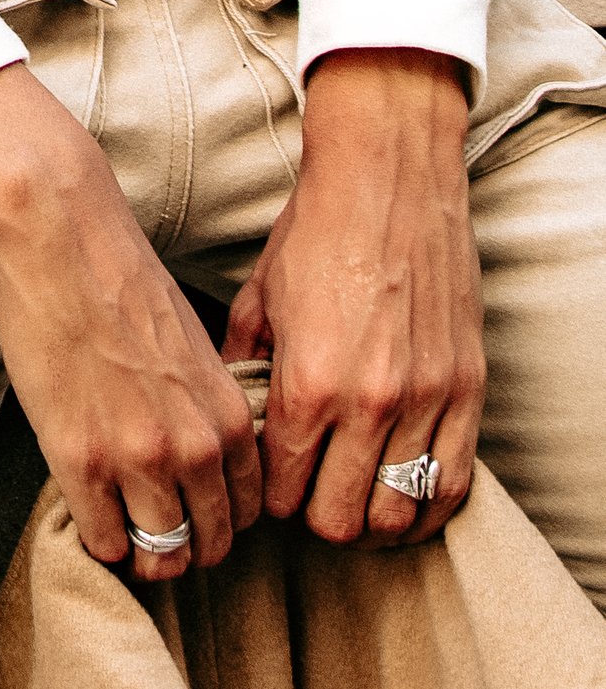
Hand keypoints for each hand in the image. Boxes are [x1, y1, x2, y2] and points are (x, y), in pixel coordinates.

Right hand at [0, 63, 260, 583]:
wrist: (63, 232)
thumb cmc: (121, 275)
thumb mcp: (193, 346)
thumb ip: (206, 407)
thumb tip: (202, 454)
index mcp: (229, 417)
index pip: (247, 513)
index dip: (216, 516)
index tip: (187, 505)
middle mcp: (195, 447)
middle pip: (209, 547)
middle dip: (183, 543)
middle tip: (149, 521)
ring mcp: (138, 457)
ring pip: (161, 557)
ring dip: (140, 550)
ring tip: (117, 522)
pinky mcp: (80, 458)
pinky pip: (103, 543)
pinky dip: (97, 539)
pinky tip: (85, 507)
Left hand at [221, 46, 480, 546]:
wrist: (387, 177)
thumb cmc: (318, 230)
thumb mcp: (260, 294)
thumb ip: (242, 363)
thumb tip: (231, 414)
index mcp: (308, 381)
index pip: (284, 490)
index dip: (272, 496)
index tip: (271, 482)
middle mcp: (368, 402)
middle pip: (340, 519)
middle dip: (317, 514)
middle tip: (310, 489)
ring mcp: (425, 401)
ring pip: (398, 515)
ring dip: (373, 516)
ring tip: (356, 493)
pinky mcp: (466, 392)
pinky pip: (453, 486)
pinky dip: (426, 504)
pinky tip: (404, 491)